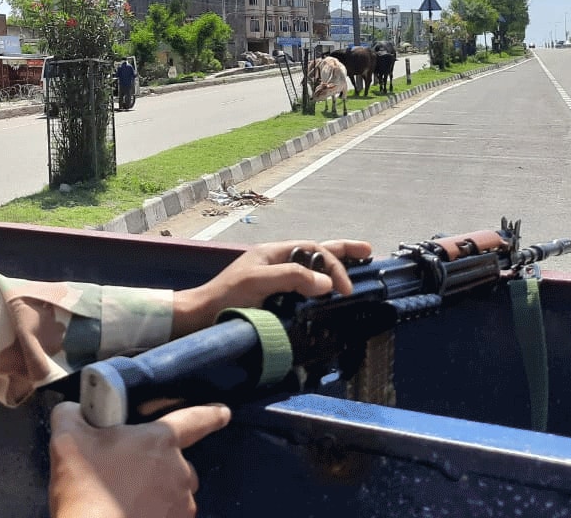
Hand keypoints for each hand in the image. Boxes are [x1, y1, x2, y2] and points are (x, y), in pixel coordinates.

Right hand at [48, 401, 229, 517]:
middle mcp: (180, 471)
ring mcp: (182, 506)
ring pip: (175, 492)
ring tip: (128, 498)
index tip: (223, 413)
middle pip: (178, 462)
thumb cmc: (84, 487)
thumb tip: (75, 409)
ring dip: (158, 492)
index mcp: (160, 441)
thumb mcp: (66, 438)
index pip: (194, 420)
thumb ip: (73, 413)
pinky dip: (156, 514)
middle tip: (129, 471)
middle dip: (159, 465)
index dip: (210, 415)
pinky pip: (170, 515)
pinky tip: (132, 514)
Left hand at [172, 239, 372, 336]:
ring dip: (333, 270)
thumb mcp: (258, 280)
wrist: (201, 319)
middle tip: (369, 253)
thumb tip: (327, 282)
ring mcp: (275, 281)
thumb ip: (292, 277)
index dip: (335, 265)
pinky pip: (303, 290)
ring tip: (355, 271)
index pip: (314, 250)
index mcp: (273, 253)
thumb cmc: (226, 296)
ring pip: (311, 270)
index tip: (346, 289)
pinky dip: (320, 290)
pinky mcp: (274, 300)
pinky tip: (329, 298)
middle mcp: (276, 263)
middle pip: (316, 252)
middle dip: (343, 252)